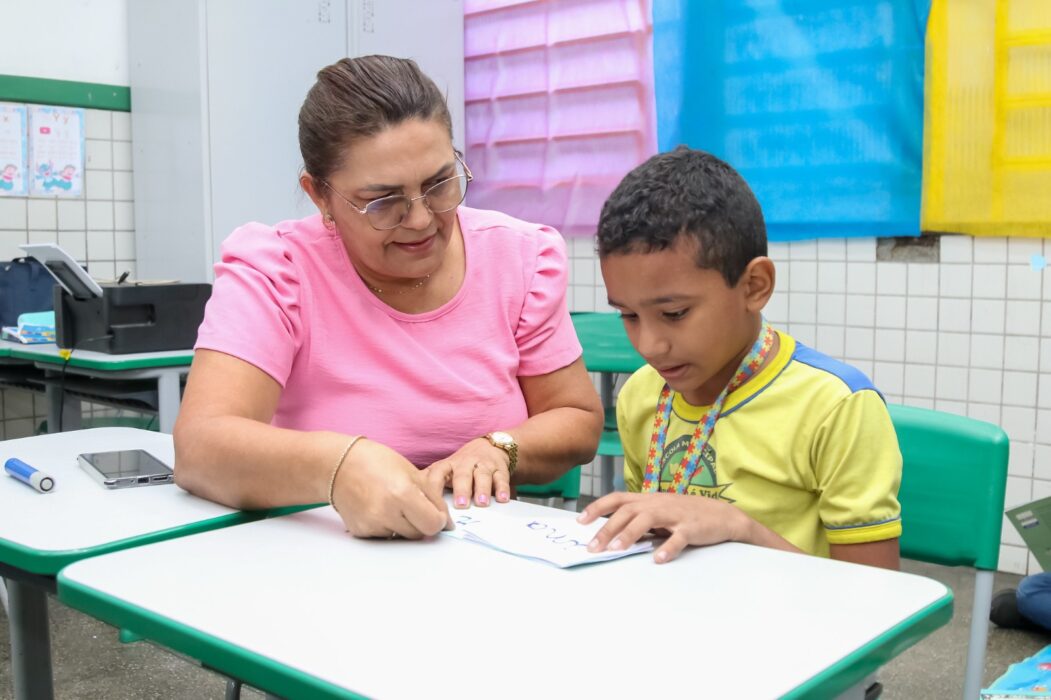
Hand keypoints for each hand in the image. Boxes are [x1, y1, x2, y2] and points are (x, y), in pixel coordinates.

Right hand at [332, 439, 450, 538]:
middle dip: (421, 521)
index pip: (433, 524)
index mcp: (402, 494)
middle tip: (412, 503)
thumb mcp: (412, 473)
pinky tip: (378, 506)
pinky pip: (385, 535)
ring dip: (404, 524)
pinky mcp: (360, 531)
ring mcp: (371, 524)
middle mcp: (386, 512)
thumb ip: (432, 499)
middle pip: (419, 534)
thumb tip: (446, 524)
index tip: (436, 512)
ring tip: (392, 502)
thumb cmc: (376, 462)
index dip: (438, 519)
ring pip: (402, 536)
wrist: (339, 465)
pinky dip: (387, 525)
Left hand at [424, 438, 511, 507]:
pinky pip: (501, 478)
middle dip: (461, 489)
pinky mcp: (499, 469)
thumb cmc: (462, 466)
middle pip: (462, 474)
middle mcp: (465, 463)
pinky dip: (503, 488)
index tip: (432, 505)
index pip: (437, 474)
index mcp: (448, 466)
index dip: (434, 488)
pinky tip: (502, 498)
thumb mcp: (445, 470)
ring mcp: (483, 465)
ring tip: (482, 503)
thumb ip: (430, 483)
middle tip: (461, 505)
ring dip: (482, 489)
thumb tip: (408, 502)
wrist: (490, 447)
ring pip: (483, 475)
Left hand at [577, 492, 748, 563]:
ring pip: (648, 520)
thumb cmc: (687, 515)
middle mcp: (659, 504)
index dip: (598, 508)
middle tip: (593, 547)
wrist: (723, 516)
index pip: (618, 499)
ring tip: (616, 550)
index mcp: (649, 500)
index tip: (580, 521)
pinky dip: (668, 547)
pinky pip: (679, 537)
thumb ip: (639, 520)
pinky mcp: (692, 528)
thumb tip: (612, 533)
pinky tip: (658, 559)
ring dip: (630, 534)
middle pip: (627, 511)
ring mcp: (675, 515)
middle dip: (607, 529)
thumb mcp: (660, 513)